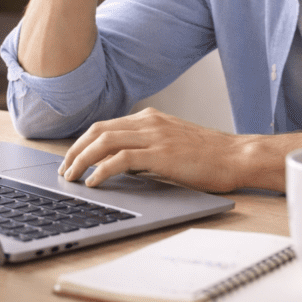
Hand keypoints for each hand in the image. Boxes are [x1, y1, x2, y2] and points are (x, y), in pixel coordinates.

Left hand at [58, 108, 243, 192]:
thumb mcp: (174, 144)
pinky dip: (102, 170)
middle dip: (75, 150)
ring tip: (71, 177)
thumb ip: (149, 149)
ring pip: (104, 142)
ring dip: (82, 160)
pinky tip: (93, 182)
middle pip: (98, 130)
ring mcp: (154, 136)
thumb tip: (123, 165)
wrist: (237, 156)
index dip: (83, 142)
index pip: (105, 126)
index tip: (72, 158)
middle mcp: (149, 122)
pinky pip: (120, 159)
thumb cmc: (210, 156)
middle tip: (64, 170)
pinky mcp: (160, 154)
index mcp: (151, 118)